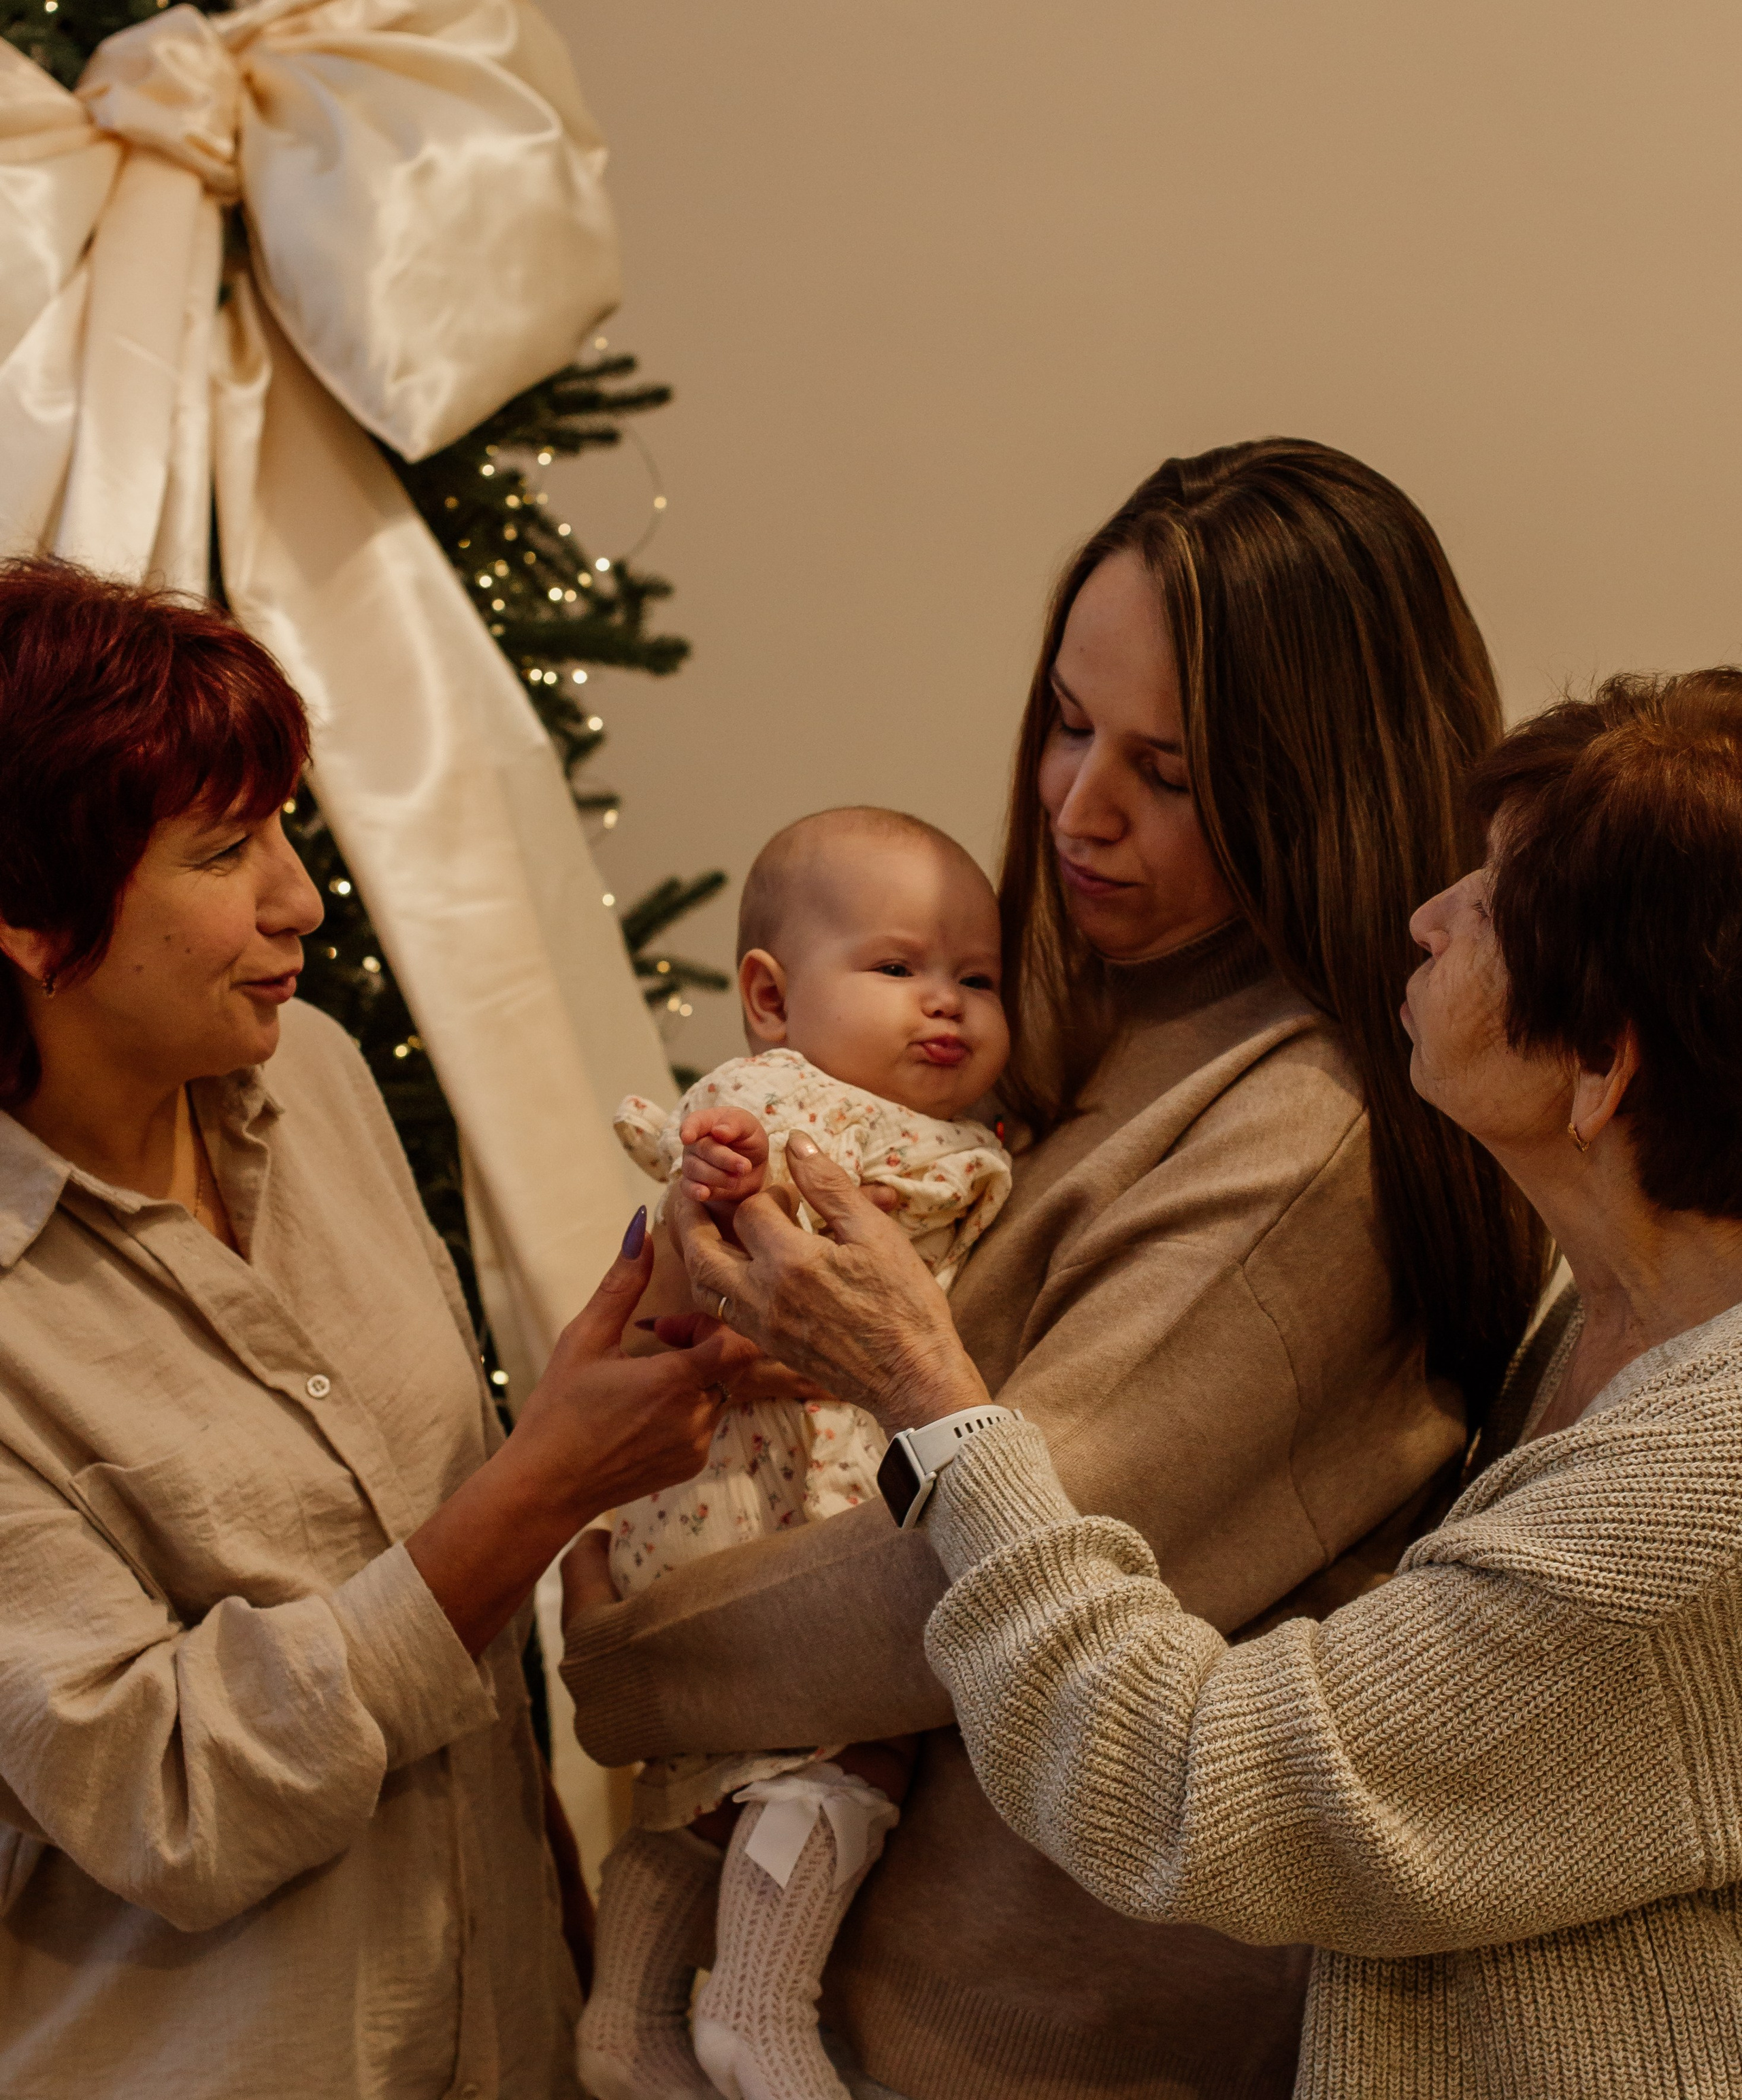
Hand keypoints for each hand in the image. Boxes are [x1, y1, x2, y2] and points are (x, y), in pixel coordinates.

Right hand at [407, 1214, 760, 1655]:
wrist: (545, 1488)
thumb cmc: (558, 1410)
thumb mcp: (584, 1338)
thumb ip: (622, 1283)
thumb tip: (640, 1226)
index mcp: (676, 1381)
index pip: (741, 1340)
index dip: (714, 1321)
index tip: (673, 1324)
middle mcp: (698, 1417)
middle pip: (733, 1363)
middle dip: (702, 1342)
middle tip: (658, 1340)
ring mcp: (698, 1446)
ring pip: (722, 1392)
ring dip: (695, 1374)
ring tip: (644, 1376)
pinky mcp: (692, 1465)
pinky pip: (708, 1422)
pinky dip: (687, 1406)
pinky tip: (642, 1409)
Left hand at [669, 1135, 989, 1433]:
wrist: (914, 1378)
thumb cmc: (904, 1303)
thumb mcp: (874, 1233)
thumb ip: (829, 1186)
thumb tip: (795, 1142)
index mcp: (791, 1262)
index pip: (752, 1210)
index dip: (769, 1192)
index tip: (792, 1195)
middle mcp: (763, 1296)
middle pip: (700, 1252)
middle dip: (691, 1217)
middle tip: (692, 1191)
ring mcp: (762, 1326)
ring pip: (704, 1287)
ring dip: (698, 1252)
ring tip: (707, 1226)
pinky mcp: (768, 1346)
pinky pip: (723, 1311)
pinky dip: (717, 1282)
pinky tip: (737, 1267)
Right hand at [679, 1105, 768, 1207]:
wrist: (752, 1167)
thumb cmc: (747, 1139)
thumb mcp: (749, 1126)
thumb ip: (735, 1123)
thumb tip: (718, 1132)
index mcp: (705, 1122)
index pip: (693, 1122)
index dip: (689, 1129)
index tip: (688, 1137)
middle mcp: (694, 1143)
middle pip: (702, 1149)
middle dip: (723, 1159)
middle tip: (745, 1167)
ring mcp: (691, 1163)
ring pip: (695, 1170)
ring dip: (717, 1176)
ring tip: (736, 1181)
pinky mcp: (693, 1184)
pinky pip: (687, 1188)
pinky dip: (695, 1191)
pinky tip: (704, 1193)